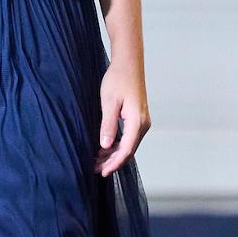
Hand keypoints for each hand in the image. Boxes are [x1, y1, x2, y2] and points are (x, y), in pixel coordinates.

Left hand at [95, 58, 150, 176]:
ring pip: (128, 145)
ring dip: (113, 154)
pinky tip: (104, 148)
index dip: (113, 163)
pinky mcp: (137, 119)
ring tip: (96, 161)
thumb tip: (104, 146)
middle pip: (128, 151)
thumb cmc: (117, 80)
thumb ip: (107, 124)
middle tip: (94, 169)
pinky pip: (128, 137)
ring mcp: (141, 122)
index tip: (102, 172)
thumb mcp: (108, 102)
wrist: (128, 64)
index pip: (126, 150)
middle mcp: (143, 125)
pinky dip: (116, 145)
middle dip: (112, 162)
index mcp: (137, 122)